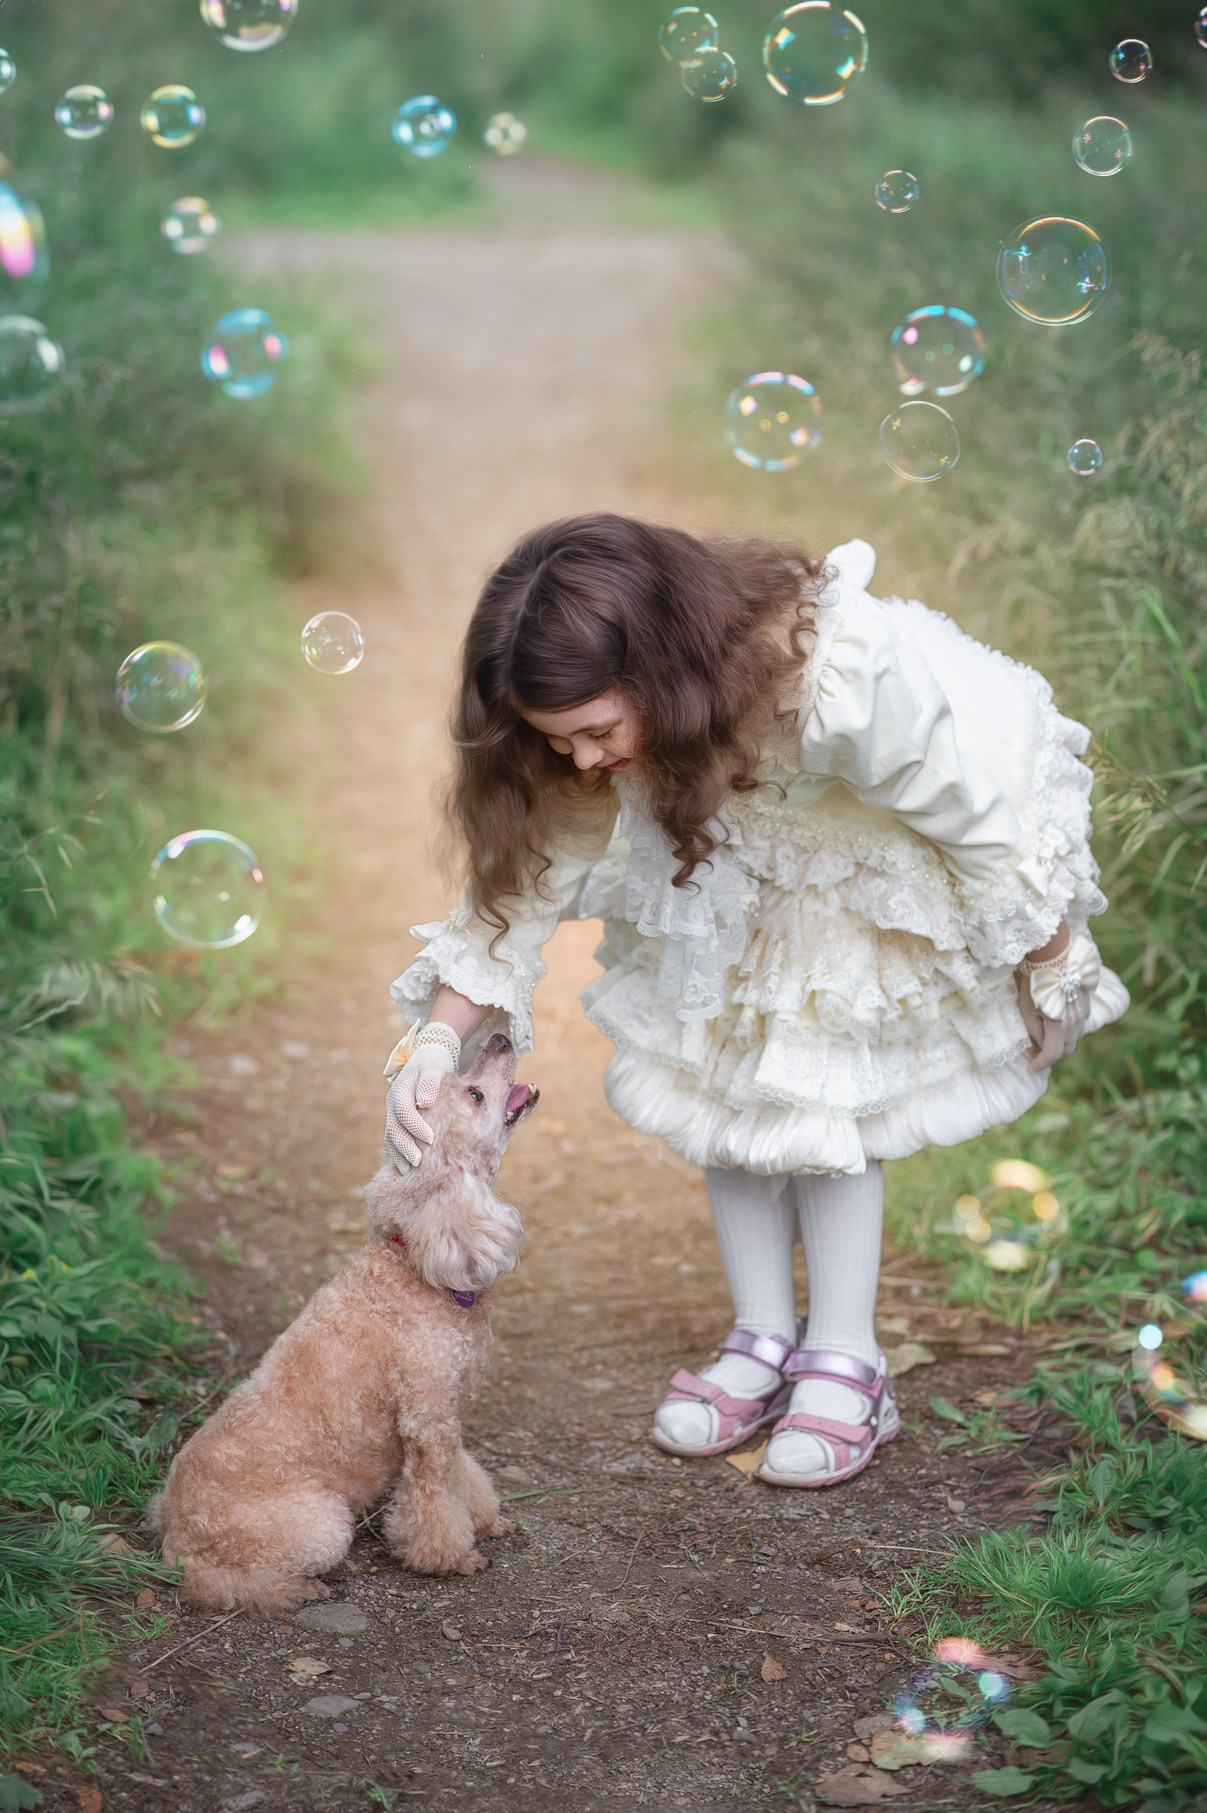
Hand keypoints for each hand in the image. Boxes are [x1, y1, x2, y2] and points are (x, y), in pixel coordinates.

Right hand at [383, 1023, 460, 1169]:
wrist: (426, 1060)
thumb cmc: (433, 1064)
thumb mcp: (434, 1066)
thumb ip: (430, 1082)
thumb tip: (425, 1102)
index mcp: (401, 1090)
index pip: (404, 1112)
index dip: (416, 1126)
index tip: (431, 1139)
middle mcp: (392, 1104)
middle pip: (394, 1129)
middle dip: (405, 1147)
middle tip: (418, 1163)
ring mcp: (392, 1114)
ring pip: (391, 1138)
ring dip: (399, 1155)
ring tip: (410, 1172)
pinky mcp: (397, 1122)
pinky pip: (394, 1141)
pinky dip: (398, 1155)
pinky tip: (406, 1169)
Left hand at [1015, 927, 1099, 1072]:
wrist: (1053, 954)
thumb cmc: (1033, 980)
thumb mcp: (1026, 1007)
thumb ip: (1034, 1029)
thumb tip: (1039, 1043)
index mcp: (1059, 1026)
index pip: (1051, 1055)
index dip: (1040, 1063)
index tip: (1031, 1066)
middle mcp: (1075, 1023)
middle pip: (1066, 1050)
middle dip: (1051, 1055)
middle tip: (1035, 1053)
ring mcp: (1083, 1013)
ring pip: (1075, 1038)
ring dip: (1060, 1042)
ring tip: (1044, 1037)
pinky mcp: (1086, 1004)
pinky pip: (1079, 1024)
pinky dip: (1068, 1029)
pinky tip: (1056, 1022)